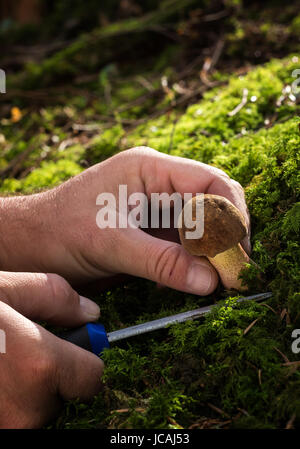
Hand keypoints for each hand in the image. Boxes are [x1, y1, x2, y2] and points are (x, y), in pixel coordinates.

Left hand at [0, 147, 249, 294]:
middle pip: (212, 202)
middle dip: (228, 234)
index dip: (231, 212)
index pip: (209, 181)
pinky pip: (186, 244)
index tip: (240, 248)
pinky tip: (197, 279)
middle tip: (236, 270)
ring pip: (202, 225)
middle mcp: (158, 184)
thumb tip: (209, 281)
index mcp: (150, 169)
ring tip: (222, 279)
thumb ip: (161, 262)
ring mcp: (156, 208)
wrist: (31, 244)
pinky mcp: (152, 231)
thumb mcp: (111, 243)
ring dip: (214, 251)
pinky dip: (197, 261)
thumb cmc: (60, 230)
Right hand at [0, 271, 102, 427]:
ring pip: (39, 410)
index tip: (70, 348)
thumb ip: (53, 296)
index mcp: (40, 367)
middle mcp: (28, 410)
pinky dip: (12, 401)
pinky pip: (18, 417)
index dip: (84, 359)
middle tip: (22, 353)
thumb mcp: (4, 289)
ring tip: (4, 364)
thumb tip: (89, 312)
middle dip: (54, 375)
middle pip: (66, 395)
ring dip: (29, 391)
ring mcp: (8, 428)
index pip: (94, 377)